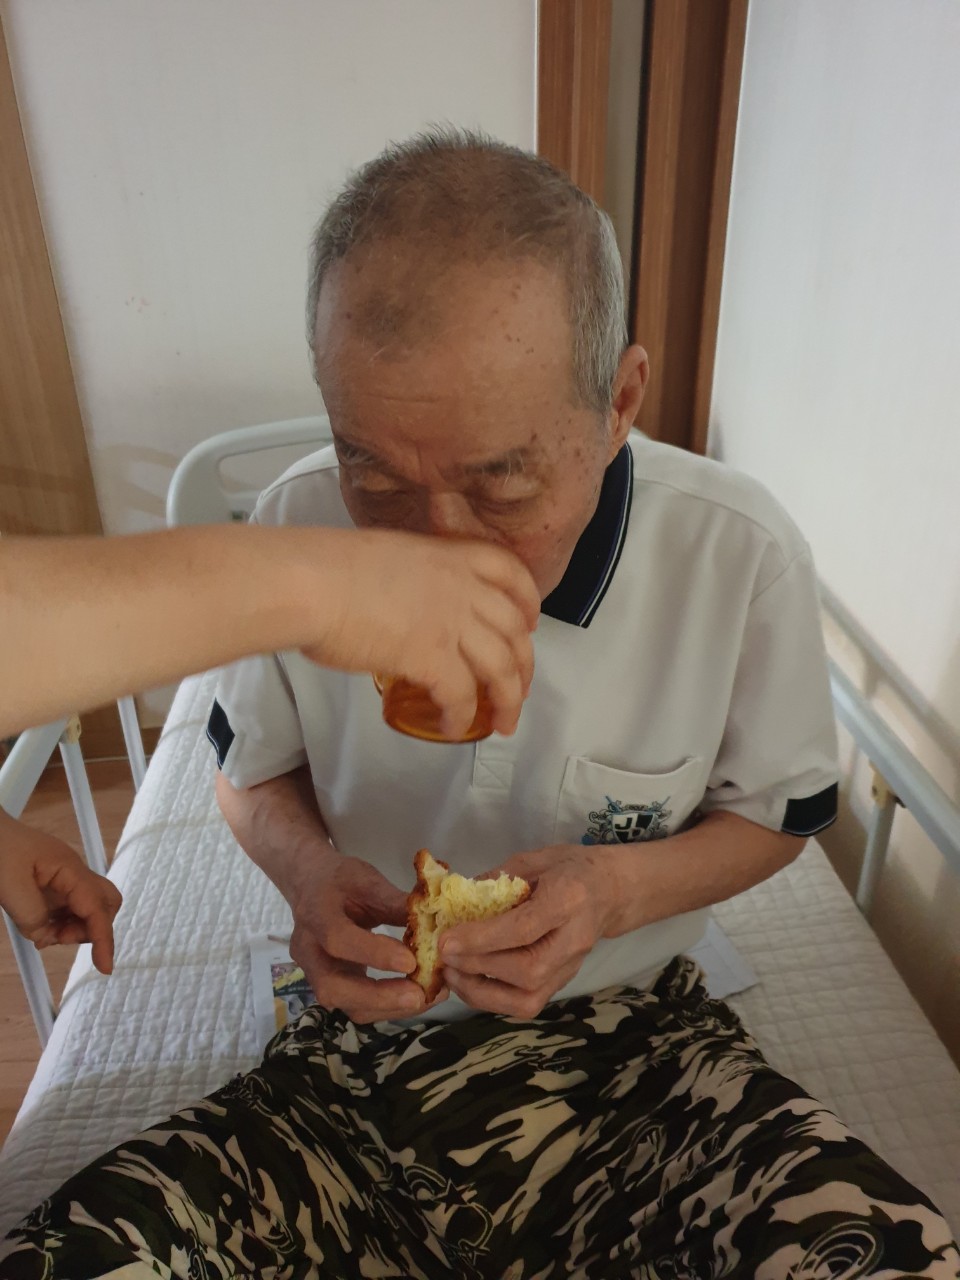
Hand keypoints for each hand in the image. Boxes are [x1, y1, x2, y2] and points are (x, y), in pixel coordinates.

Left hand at [0, 819, 122, 974]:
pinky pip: (69, 910)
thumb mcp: (10, 889)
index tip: (105, 967)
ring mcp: (65, 879)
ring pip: (88, 910)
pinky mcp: (54, 886)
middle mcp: (74, 874)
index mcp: (70, 870)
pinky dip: (61, 924)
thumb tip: (47, 935)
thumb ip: (32, 918)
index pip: (96, 908)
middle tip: (62, 938)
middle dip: (93, 929)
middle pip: (106, 904)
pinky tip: (41, 928)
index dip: (103, 938)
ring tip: (44, 933)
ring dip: (73, 929)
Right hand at [288, 851, 445, 1023]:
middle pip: (333, 987)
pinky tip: (415, 998)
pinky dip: (386, 1007)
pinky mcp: (328, 985)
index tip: (410, 961)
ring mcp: (314, 973)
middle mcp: (308, 950)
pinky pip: (354, 1006)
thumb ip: (394, 902)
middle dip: (378, 997)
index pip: (338, 940)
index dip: (373, 954)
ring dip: (387, 1007)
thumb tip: (432, 923)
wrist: (309, 886)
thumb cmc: (340, 880)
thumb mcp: (366, 879)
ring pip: (344, 1004)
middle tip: (419, 995)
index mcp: (315, 913)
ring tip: (426, 997)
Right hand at [303, 530, 539, 738]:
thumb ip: (411, 582)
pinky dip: (462, 717)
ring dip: (508, 700)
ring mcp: (450, 621)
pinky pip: (462, 695)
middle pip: (514, 629)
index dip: (528, 601)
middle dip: (524, 665)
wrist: (308, 582)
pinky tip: (453, 729)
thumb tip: (402, 609)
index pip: (510, 572)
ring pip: (501, 667)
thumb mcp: (387, 559)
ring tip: (503, 723)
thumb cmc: (327, 568)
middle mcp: (460, 587)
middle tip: (520, 689)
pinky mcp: (431, 656)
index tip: (531, 623)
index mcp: (449, 556)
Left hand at [438, 846, 616, 1018]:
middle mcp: (574, 940)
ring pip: (528, 998)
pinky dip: (492, 999)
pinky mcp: (563, 983)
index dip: (482, 938)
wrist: (612, 890)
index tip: (447, 940)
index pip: (524, 928)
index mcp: (568, 899)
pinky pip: (527, 1004)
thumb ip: (497, 880)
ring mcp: (571, 967)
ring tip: (451, 974)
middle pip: (527, 969)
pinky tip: (470, 982)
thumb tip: (456, 902)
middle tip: (444, 956)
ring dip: (482, 991)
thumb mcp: (535, 859)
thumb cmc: (570, 868)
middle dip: (479, 966)